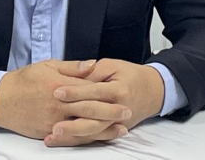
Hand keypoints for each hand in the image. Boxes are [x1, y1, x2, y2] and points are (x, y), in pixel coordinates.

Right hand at [0, 59, 131, 140]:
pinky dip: (87, 138)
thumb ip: (72, 67)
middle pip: (89, 109)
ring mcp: (54, 121)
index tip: (121, 92)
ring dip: (104, 129)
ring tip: (121, 129)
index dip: (106, 92)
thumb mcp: (48, 65)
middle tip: (127, 111)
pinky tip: (99, 137)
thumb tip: (93, 65)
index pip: (88, 89)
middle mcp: (58, 105)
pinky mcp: (48, 133)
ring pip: (84, 127)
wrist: (1, 99)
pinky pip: (72, 138)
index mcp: (60, 86)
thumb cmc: (25, 80)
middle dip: (110, 111)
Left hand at [48, 59, 164, 146]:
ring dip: (72, 135)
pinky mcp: (113, 130)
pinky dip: (78, 140)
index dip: (75, 92)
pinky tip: (62, 140)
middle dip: (72, 121)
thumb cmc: (130, 75)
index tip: (57, 92)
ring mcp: (116, 123)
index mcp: (118, 90)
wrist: (152, 91)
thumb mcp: (113, 65)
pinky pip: (94, 137)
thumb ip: (94, 71)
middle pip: (93, 117)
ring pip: (93, 132)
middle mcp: (118, 109)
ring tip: (53, 135)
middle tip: (53, 123)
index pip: (93, 91)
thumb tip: (75, 76)